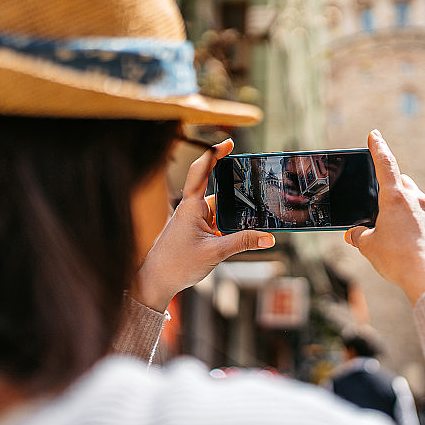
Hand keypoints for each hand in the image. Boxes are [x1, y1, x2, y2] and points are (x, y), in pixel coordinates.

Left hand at [132, 139, 274, 310]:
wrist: (155, 282)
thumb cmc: (175, 264)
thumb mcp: (215, 253)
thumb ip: (243, 243)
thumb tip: (269, 238)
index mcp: (191, 206)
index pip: (201, 171)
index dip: (215, 154)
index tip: (229, 142)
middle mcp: (192, 209)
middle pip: (219, 190)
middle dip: (237, 189)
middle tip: (257, 184)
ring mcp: (195, 220)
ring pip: (221, 208)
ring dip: (235, 213)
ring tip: (256, 216)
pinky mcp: (197, 232)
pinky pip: (218, 221)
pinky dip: (231, 225)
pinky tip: (245, 233)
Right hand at [344, 130, 424, 303]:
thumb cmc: (397, 260)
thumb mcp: (369, 247)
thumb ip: (359, 236)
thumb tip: (354, 234)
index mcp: (395, 198)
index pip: (385, 164)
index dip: (378, 147)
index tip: (375, 135)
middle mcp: (416, 200)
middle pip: (401, 183)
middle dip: (390, 187)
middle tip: (378, 203)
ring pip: (415, 202)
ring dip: (403, 209)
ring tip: (391, 231)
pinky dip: (415, 225)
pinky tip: (408, 244)